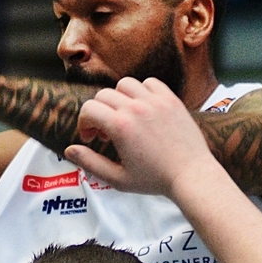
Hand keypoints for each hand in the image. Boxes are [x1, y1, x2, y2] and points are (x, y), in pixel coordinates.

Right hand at [63, 77, 217, 195]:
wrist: (192, 176)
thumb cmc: (155, 179)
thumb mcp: (117, 179)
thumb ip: (90, 163)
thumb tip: (69, 149)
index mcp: (120, 126)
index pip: (88, 109)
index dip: (84, 123)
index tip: (92, 137)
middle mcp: (136, 108)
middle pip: (103, 95)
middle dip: (98, 112)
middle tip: (107, 133)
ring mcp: (155, 102)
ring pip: (125, 84)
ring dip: (119, 98)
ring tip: (125, 116)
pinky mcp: (171, 100)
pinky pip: (150, 83)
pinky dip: (142, 91)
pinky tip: (144, 108)